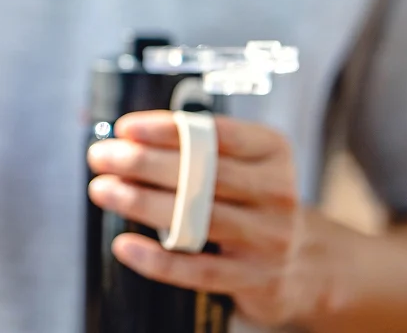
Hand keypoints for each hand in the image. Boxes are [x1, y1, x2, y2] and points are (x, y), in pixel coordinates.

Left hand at [87, 111, 326, 327]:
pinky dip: (156, 258)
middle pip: (201, 173)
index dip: (167, 128)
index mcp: (272, 152)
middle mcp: (276, 191)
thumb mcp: (241, 164)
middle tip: (100, 156)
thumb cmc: (252, 201)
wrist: (305, 264)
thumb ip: (192, 146)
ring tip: (102, 190)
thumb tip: (115, 131)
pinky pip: (197, 269)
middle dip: (142, 162)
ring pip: (196, 217)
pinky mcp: (253, 278)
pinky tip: (124, 245)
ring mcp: (268, 237)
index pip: (217, 133)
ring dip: (140, 202)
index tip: (124, 128)